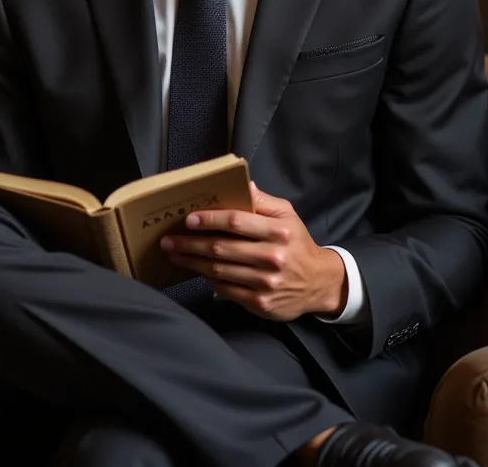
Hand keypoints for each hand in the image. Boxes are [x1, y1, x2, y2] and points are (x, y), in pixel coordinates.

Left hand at [160, 181, 347, 320]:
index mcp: (279, 232)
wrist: (319, 283)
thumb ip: (263, 202)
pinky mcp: (260, 303)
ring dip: (193, 262)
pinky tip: (197, 271)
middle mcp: (273, 257)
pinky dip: (209, 280)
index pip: (237, 223)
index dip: (210, 220)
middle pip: (222, 249)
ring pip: (220, 271)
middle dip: (191, 244)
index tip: (189, 219)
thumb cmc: (297, 243)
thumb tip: (243, 184)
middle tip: (169, 240)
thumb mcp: (287, 215)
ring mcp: (266, 283)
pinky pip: (227, 290)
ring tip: (175, 254)